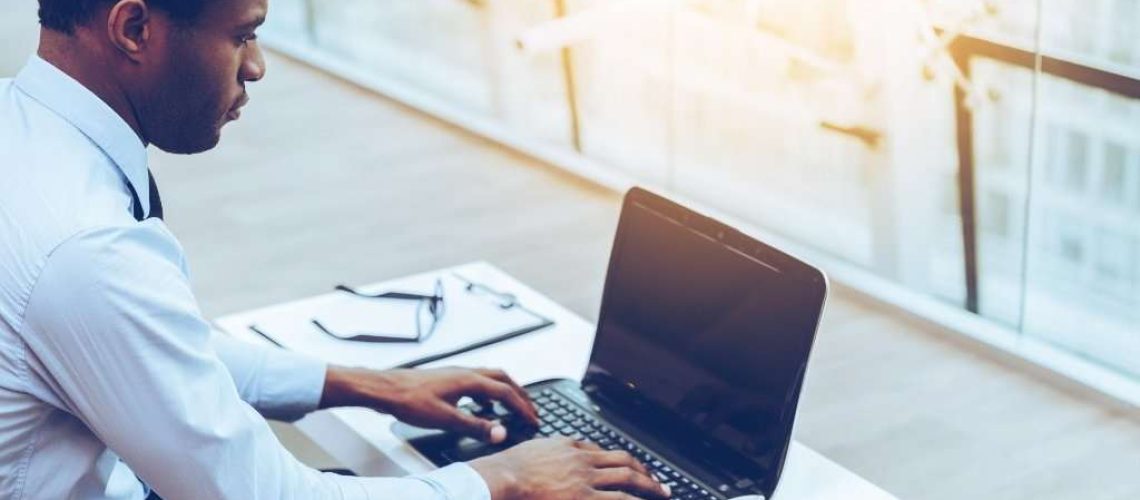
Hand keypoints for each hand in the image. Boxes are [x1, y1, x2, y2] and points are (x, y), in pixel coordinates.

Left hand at [319, 366, 537, 442]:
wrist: (385, 388)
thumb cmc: (409, 400)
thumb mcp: (446, 418)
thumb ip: (475, 426)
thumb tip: (500, 432)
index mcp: (470, 380)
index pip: (506, 393)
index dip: (523, 408)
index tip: (533, 420)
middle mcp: (466, 373)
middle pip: (504, 380)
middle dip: (520, 395)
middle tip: (531, 410)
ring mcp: (457, 373)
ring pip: (491, 378)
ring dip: (506, 391)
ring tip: (512, 406)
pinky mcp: (448, 378)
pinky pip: (477, 381)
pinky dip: (488, 392)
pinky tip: (481, 405)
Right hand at [470, 438, 670, 499]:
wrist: (501, 477)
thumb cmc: (509, 468)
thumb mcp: (535, 448)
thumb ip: (553, 448)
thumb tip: (564, 448)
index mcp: (571, 448)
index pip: (604, 452)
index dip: (622, 461)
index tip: (630, 468)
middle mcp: (584, 461)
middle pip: (624, 462)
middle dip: (645, 472)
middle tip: (658, 482)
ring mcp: (585, 480)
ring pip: (628, 479)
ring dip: (650, 486)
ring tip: (663, 493)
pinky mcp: (583, 498)